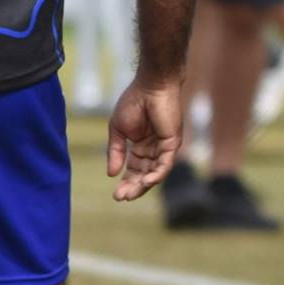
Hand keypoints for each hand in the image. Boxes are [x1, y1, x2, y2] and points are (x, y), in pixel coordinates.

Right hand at [107, 74, 184, 201]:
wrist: (149, 86)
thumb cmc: (133, 102)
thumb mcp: (118, 130)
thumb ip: (115, 151)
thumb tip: (111, 174)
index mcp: (141, 146)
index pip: (134, 169)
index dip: (126, 182)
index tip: (115, 194)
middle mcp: (154, 149)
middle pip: (144, 174)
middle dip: (132, 187)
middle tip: (120, 198)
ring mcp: (164, 147)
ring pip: (154, 173)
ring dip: (142, 185)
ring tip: (130, 195)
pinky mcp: (172, 143)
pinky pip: (165, 164)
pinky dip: (156, 175)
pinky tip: (145, 182)